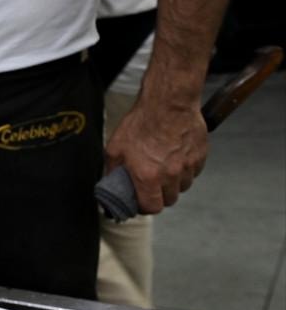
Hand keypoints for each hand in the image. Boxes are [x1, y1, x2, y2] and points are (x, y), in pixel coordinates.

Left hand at [105, 96, 207, 213]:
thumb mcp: (114, 149)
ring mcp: (188, 165)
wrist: (168, 102)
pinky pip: (194, 171)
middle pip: (169, 199)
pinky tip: (176, 157)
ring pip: (183, 186)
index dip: (145, 207)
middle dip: (159, 196)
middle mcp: (171, 175)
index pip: (152, 208)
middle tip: (152, 185)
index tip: (141, 201)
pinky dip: (186, 169)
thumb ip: (113, 173)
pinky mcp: (201, 154)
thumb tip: (109, 187)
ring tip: (164, 168)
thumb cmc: (140, 123)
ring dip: (174, 183)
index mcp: (148, 177)